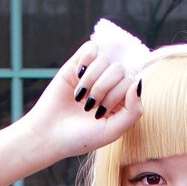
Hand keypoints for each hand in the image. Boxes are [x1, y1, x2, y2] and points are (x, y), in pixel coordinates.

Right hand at [20, 38, 143, 164]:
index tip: (100, 113)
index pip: (130, 82)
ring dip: (91, 79)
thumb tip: (138, 82)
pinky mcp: (76, 64)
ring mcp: (93, 73)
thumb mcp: (112, 131)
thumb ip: (133, 111)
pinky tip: (77, 75)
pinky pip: (91, 47)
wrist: (48, 134)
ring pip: (104, 58)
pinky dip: (86, 59)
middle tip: (88, 106)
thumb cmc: (80, 137)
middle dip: (103, 88)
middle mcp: (109, 85)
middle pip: (118, 68)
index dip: (116, 95)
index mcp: (120, 100)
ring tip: (80, 96)